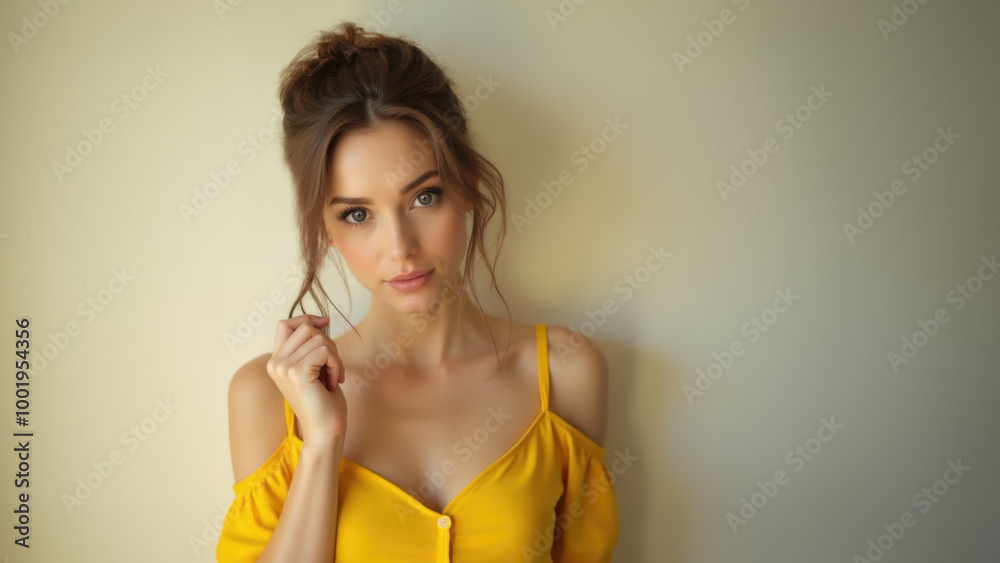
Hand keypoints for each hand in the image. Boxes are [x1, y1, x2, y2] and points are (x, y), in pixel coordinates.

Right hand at [266, 315, 347, 442]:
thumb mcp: (315, 368)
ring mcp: (283, 367)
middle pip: (305, 327)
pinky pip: (325, 351)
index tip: (326, 324)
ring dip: (335, 356)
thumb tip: (321, 321)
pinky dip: (337, 364)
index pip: (285, 324)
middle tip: (333, 366)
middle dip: (328, 343)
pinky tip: (334, 382)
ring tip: (333, 377)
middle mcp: (275, 363)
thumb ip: (310, 346)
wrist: (325, 431)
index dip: (307, 318)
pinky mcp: (297, 373)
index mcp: (276, 361)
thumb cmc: (325, 401)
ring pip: (318, 338)